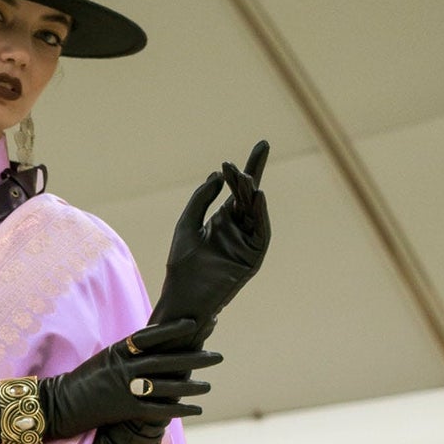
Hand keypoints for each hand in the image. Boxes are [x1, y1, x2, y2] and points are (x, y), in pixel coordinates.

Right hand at [38, 318, 219, 441]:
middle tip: (216, 356)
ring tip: (209, 385)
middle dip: (193, 358)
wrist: (59, 404)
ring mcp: (125, 388)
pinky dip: (178, 410)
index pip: (150, 336)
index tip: (193, 323)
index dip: (173, 329)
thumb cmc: (81, 381)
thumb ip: (126, 353)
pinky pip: (157, 410)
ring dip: (189, 385)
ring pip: (165, 385)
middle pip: (165, 360)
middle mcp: (124, 367)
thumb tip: (148, 347)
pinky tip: (195, 410)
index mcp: (118, 350)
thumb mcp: (102, 359)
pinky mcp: (125, 410)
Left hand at [147, 140, 270, 344]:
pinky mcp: (252, 258)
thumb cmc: (182, 266)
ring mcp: (246, 243)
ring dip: (252, 194)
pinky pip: (260, 233)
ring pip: (254, 212)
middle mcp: (237, 229)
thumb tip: (217, 174)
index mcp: (222, 220)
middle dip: (251, 176)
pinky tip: (257, 197)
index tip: (262, 145)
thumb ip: (201, 199)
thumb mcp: (187, 224)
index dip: (248, 168)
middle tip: (252, 156)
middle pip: (249, 196)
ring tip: (247, 177)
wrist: (182, 299)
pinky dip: (260, 215)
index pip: (239, 190)